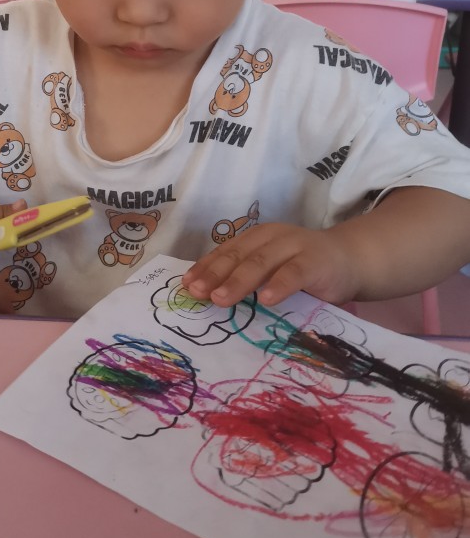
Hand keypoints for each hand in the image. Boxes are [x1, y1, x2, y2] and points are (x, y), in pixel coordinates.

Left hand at [181, 222, 359, 308]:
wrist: (350, 259)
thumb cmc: (302, 269)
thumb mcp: (271, 269)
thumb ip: (248, 278)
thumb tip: (210, 299)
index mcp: (256, 239)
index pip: (225, 252)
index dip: (205, 268)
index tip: (186, 285)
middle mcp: (271, 238)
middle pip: (238, 256)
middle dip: (215, 275)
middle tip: (197, 293)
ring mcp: (294, 247)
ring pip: (261, 262)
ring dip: (239, 281)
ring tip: (221, 299)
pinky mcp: (316, 262)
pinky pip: (294, 273)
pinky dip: (279, 285)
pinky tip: (267, 300)